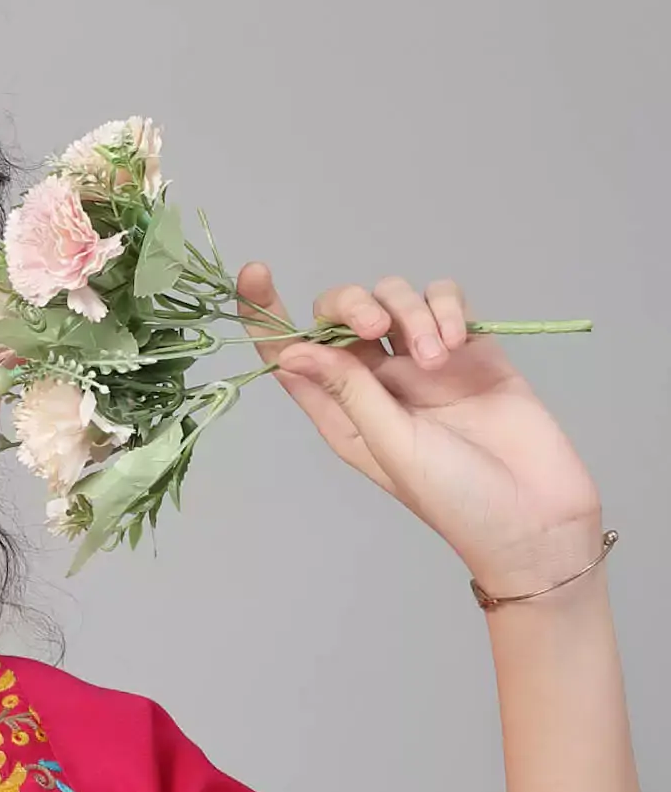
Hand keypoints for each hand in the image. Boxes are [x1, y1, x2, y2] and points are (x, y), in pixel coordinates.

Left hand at [234, 262, 604, 593]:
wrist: (536, 517)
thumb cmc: (457, 499)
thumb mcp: (391, 447)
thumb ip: (348, 392)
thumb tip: (290, 352)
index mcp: (343, 414)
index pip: (292, 355)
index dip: (267, 316)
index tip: (253, 274)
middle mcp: (378, 385)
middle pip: (342, 315)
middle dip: (351, 303)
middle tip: (375, 323)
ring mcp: (424, 365)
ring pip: (396, 301)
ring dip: (411, 313)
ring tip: (439, 357)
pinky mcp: (470, 350)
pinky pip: (446, 301)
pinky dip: (447, 308)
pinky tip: (457, 342)